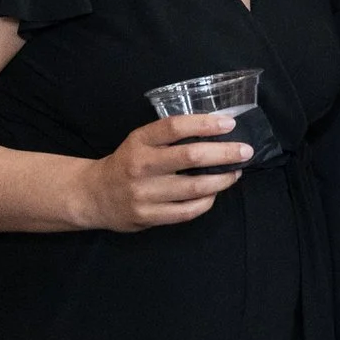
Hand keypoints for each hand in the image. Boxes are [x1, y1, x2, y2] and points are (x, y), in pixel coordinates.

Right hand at [70, 114, 248, 231]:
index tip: (229, 123)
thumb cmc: (128, 162)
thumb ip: (170, 136)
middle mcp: (140, 165)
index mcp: (139, 141)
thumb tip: (217, 130)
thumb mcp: (140, 141)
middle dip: (224, 153)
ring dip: (222, 180)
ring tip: (236, 173)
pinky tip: (214, 193)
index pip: (175, 127)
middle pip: (190, 157)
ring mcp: (143, 193)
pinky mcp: (147, 216)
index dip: (205, 123)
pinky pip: (186, 211)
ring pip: (193, 187)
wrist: (94, 195)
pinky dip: (206, 201)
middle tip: (245, 151)